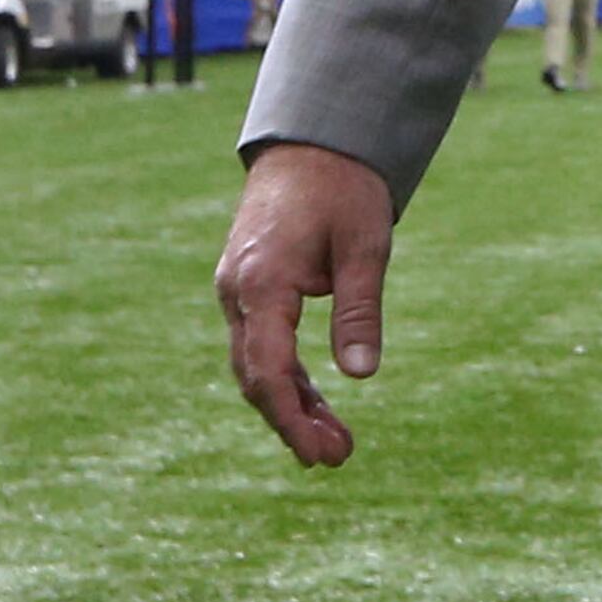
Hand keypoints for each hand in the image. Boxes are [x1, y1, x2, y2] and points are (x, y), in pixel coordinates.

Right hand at [216, 141, 393, 465]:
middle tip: (336, 458)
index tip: (318, 454)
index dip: (290, 417)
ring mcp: (237, 290)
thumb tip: (361, 373)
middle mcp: (237, 291)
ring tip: (335, 444)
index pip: (267, 367)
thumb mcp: (364, 247)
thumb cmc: (342, 189)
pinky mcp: (248, 289)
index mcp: (262, 281)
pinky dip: (287, 376)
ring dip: (291, 404)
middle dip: (292, 422)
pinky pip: (261, 344)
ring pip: (257, 364)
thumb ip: (359, 310)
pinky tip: (316, 404)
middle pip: (255, 375)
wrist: (311, 143)